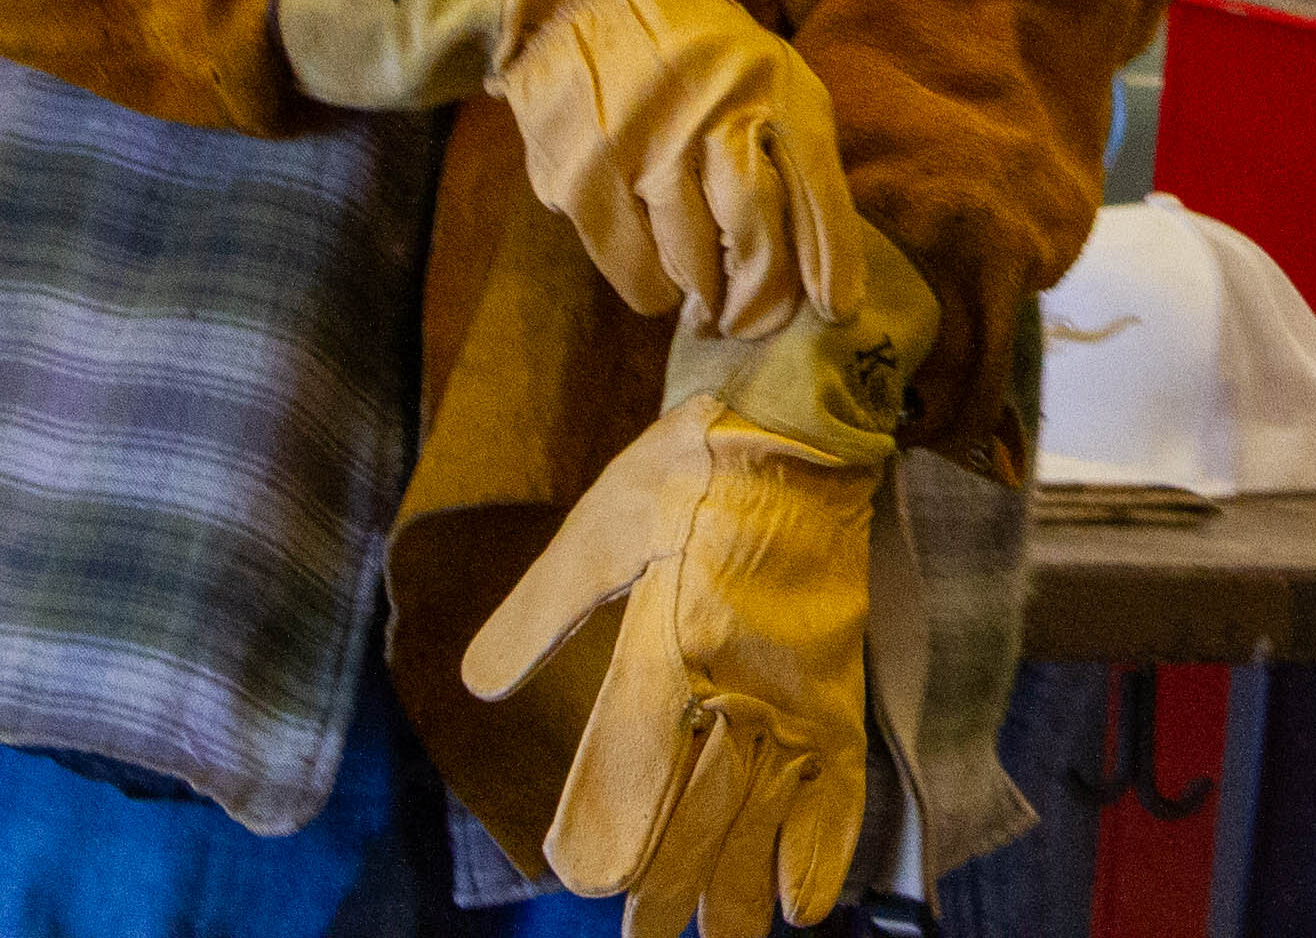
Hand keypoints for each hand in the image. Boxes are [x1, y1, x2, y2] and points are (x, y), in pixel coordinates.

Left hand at [462, 237, 938, 937]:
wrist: (804, 424)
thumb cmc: (690, 468)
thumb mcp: (597, 524)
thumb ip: (537, 609)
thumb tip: (476, 685)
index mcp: (671, 644)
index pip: (634, 767)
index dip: (607, 830)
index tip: (583, 877)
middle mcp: (736, 684)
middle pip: (699, 812)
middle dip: (667, 886)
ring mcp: (794, 693)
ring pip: (764, 816)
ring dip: (737, 890)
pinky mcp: (835, 687)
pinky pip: (838, 787)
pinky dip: (823, 851)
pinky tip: (804, 906)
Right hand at [494, 0, 866, 339]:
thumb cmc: (687, 51)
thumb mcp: (758, 70)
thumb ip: (787, 147)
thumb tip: (817, 263)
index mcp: (772, 81)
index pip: (816, 184)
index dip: (832, 258)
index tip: (836, 310)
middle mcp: (713, 109)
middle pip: (756, 235)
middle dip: (761, 300)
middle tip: (754, 325)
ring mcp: (644, 142)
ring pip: (693, 263)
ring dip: (705, 299)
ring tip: (706, 302)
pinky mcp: (584, 174)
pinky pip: (635, 268)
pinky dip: (654, 288)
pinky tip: (658, 276)